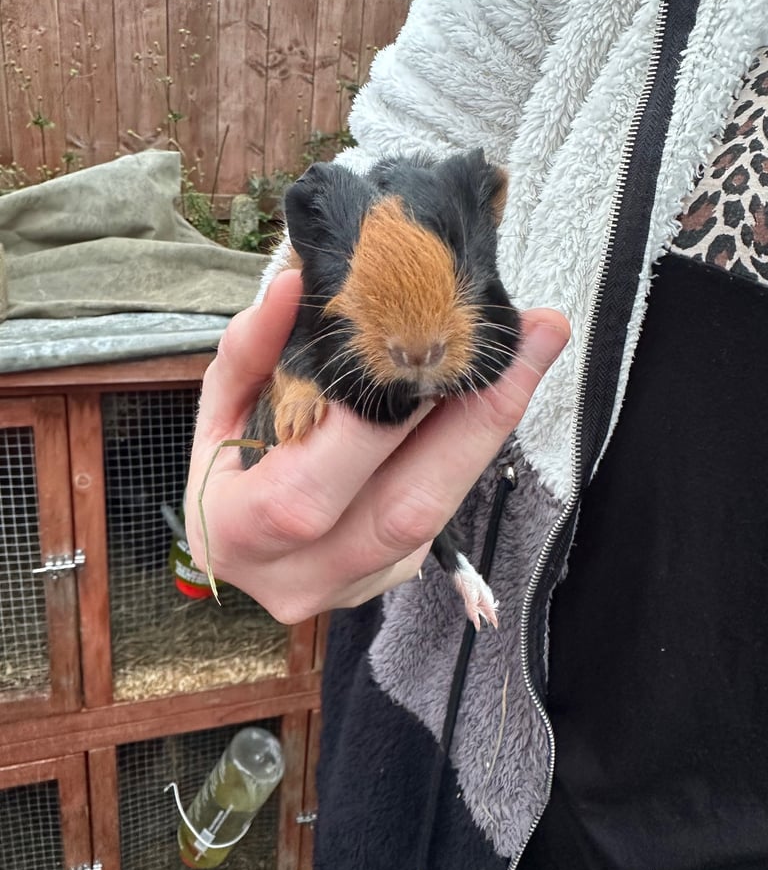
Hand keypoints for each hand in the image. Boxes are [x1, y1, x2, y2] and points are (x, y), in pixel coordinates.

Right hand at [185, 269, 569, 622]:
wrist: (237, 547)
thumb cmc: (224, 472)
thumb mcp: (219, 406)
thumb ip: (250, 349)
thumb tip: (292, 284)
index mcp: (238, 533)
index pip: (312, 481)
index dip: (374, 417)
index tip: (430, 339)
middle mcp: (302, 575)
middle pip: (404, 508)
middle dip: (475, 417)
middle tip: (531, 334)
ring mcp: (355, 585)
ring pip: (436, 516)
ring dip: (488, 429)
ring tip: (531, 352)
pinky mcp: (393, 577)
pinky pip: (441, 515)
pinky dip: (466, 449)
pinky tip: (491, 393)